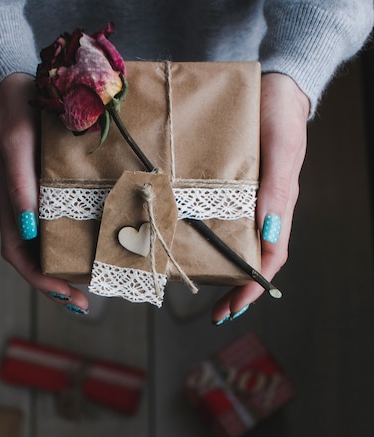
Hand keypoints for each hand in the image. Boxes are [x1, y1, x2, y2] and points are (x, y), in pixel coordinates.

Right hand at [0, 73, 88, 313]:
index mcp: (11, 205)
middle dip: (57, 284)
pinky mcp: (54, 191)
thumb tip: (30, 225)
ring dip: (69, 269)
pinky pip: (63, 224)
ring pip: (50, 246)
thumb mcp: (15, 145)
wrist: (18, 87)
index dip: (38, 278)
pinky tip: (97, 246)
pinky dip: (78, 241)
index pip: (18, 253)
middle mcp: (25, 210)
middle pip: (35, 259)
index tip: (63, 292)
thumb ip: (19, 183)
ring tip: (94, 284)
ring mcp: (39, 203)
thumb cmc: (13, 113)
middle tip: (84, 302)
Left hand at [211, 72, 309, 323]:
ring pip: (236, 243)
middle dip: (235, 289)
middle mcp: (262, 209)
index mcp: (278, 207)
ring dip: (222, 269)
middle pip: (251, 259)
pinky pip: (220, 218)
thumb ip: (276, 190)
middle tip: (216, 313)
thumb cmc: (281, 115)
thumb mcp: (281, 150)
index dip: (253, 288)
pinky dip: (210, 238)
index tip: (233, 310)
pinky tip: (192, 244)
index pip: (270, 259)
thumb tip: (267, 235)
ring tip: (201, 287)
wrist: (273, 85)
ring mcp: (247, 199)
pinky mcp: (231, 186)